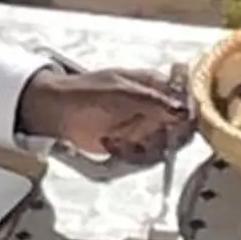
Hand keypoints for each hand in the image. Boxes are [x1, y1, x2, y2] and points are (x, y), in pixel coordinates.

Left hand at [17, 66, 191, 162]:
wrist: (55, 113)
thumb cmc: (85, 94)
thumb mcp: (122, 93)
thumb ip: (154, 102)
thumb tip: (183, 110)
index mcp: (153, 84)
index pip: (184, 99)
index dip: (185, 115)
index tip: (177, 125)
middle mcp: (152, 106)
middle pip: (177, 126)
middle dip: (162, 135)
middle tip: (141, 133)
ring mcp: (141, 125)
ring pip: (162, 144)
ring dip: (142, 145)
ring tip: (119, 137)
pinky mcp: (130, 143)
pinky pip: (143, 155)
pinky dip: (129, 154)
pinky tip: (111, 143)